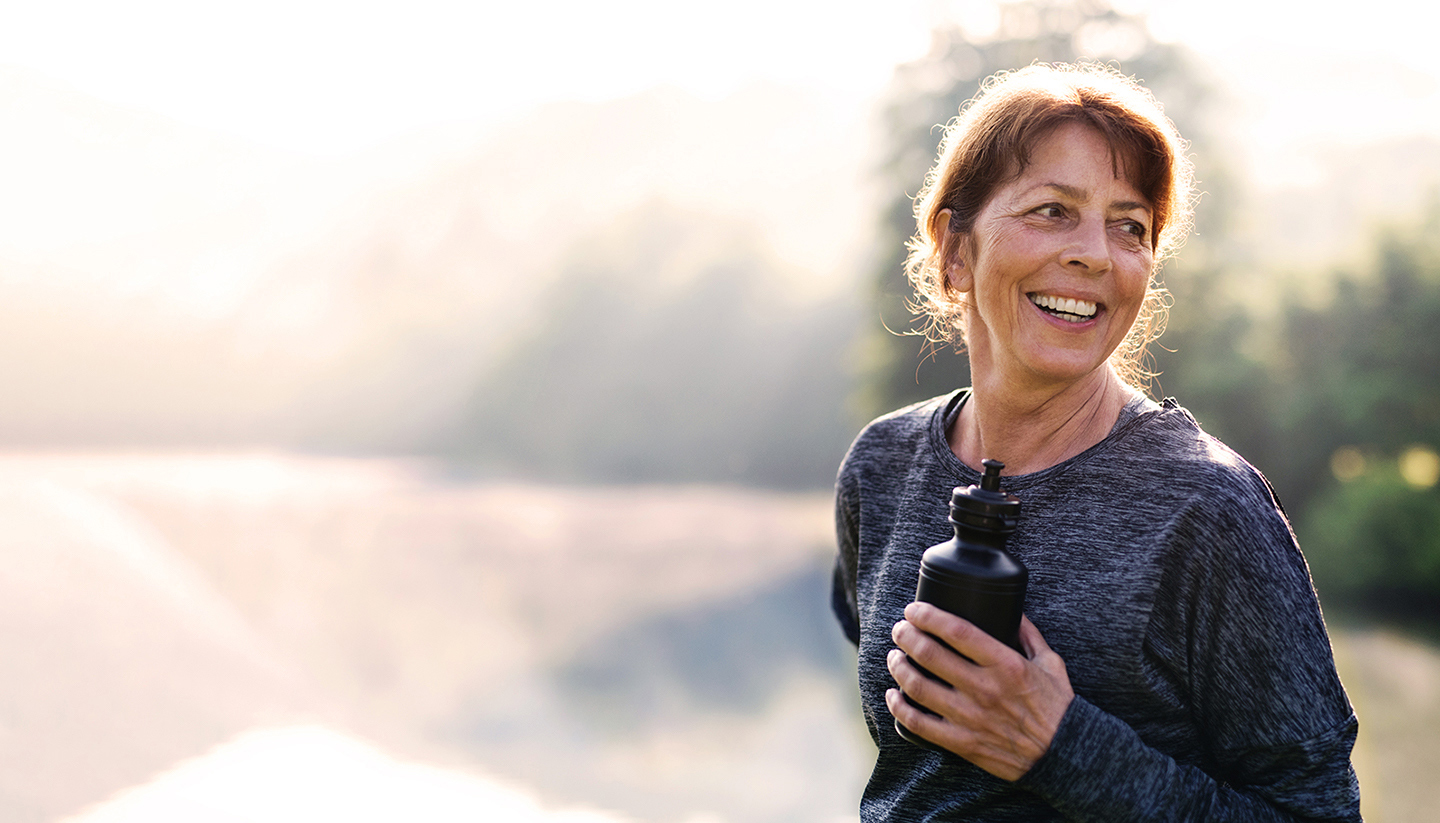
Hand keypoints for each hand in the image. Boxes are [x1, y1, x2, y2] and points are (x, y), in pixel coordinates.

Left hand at [886, 602, 1073, 780]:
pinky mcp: (962, 742)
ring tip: (894, 657)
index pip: (956, 630)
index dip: (928, 615)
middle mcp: (984, 689)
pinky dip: (899, 708)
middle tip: (899, 630)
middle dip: (906, 636)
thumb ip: (1030, 634)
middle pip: (929, 654)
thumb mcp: (1050, 663)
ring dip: (899, 667)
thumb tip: (1013, 610)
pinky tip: (894, 696)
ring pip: (918, 687)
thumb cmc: (1057, 707)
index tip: (914, 610)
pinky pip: (919, 724)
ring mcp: (971, 717)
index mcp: (1005, 664)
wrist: (1064, 756)